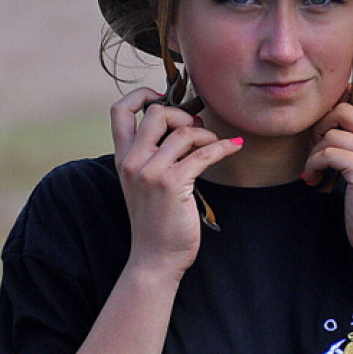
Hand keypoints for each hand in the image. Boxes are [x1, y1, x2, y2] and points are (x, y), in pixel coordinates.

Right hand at [110, 88, 242, 279]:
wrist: (154, 258)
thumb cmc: (155, 221)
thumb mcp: (142, 184)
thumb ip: (152, 156)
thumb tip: (183, 126)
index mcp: (122, 158)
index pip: (119, 111)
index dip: (139, 95)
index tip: (160, 97)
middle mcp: (133, 161)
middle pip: (156, 113)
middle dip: (181, 115)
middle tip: (194, 131)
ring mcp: (151, 172)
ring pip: (184, 132)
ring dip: (206, 135)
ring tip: (213, 146)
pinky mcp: (173, 184)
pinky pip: (204, 153)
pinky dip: (223, 146)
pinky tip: (233, 147)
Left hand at [303, 83, 352, 264]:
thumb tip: (331, 118)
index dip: (347, 94)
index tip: (330, 117)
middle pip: (345, 108)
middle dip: (321, 124)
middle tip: (317, 145)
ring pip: (332, 133)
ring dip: (314, 151)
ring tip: (315, 168)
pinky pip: (328, 152)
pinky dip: (314, 164)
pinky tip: (315, 177)